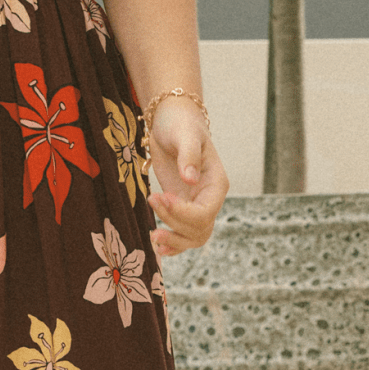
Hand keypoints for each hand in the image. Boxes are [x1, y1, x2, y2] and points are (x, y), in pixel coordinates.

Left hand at [146, 98, 229, 255]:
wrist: (171, 122)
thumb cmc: (180, 124)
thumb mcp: (184, 135)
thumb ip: (188, 155)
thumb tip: (190, 179)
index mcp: (216, 183)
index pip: (206, 212)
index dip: (183, 212)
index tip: (161, 196)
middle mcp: (209, 198)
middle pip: (199, 228)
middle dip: (174, 222)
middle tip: (152, 200)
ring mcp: (196, 205)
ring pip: (193, 237)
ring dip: (174, 240)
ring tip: (153, 236)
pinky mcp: (181, 208)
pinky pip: (184, 235)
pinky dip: (174, 244)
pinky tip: (159, 247)